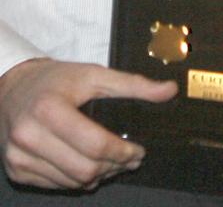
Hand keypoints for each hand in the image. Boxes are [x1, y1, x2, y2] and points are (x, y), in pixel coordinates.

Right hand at [0, 57, 176, 189]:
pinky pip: (55, 185)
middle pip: (84, 168)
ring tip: (114, 163)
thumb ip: (133, 84)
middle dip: (114, 167)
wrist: (12, 88)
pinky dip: (77, 180)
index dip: (123, 151)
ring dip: (98, 177)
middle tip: (131, 159)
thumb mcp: (94, 74)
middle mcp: (29, 136)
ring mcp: (19, 157)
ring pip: (71, 182)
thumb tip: (169, 90)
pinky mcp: (16, 170)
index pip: (95, 144)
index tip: (139, 150)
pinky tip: (89, 166)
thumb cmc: (56, 80)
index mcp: (49, 109)